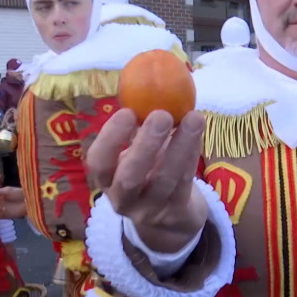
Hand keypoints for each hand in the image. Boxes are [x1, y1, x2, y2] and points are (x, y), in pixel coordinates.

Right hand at [87, 109, 205, 253]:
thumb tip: (148, 79)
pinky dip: (192, 155)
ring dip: (180, 146)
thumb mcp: (136, 152)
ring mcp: (150, 210)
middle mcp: (123, 199)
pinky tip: (198, 131)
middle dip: (145, 145)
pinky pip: (185, 183)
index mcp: (107, 179)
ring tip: (193, 117)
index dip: (110, 139)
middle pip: (129, 178)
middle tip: (161, 115)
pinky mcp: (176, 214)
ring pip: (164, 180)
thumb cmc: (148, 171)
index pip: (98, 163)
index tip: (127, 112)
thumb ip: (138, 125)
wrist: (168, 217)